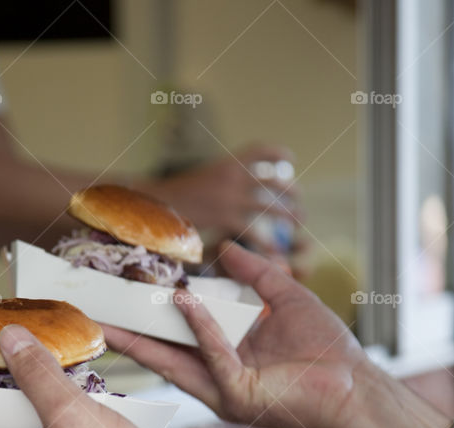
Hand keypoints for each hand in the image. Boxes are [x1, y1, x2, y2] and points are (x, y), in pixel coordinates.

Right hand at [105, 242, 367, 427]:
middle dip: (127, 334)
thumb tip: (226, 249)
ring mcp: (224, 390)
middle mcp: (216, 378)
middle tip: (93, 313)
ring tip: (109, 316)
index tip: (121, 298)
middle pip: (162, 353)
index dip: (149, 319)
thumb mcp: (285, 298)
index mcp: (225, 358)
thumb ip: (255, 275)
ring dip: (141, 338)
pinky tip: (183, 300)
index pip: (177, 337)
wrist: (357, 386)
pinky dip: (199, 327)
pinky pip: (213, 357)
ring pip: (173, 361)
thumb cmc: (328, 349)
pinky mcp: (239, 397)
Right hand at [136, 144, 303, 236]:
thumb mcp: (201, 178)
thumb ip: (220, 180)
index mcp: (226, 163)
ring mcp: (230, 197)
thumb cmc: (174, 195)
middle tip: (299, 199)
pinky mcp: (225, 219)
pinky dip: (267, 242)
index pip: (259, 150)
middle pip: (273, 180)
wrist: (154, 201)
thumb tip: (235, 187)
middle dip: (291, 190)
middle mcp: (232, 177)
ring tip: (299, 221)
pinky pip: (255, 231)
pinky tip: (276, 251)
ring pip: (270, 205)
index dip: (278, 153)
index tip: (291, 157)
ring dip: (289, 214)